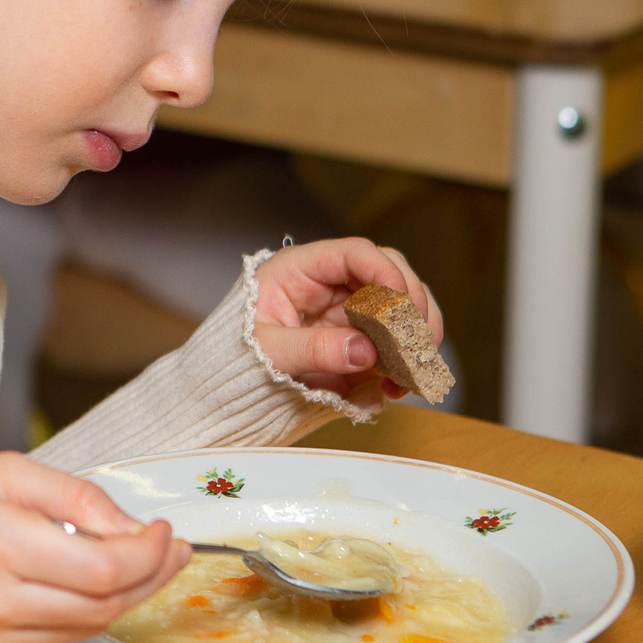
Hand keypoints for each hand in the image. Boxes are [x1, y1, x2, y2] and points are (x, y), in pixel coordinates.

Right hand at [0, 451, 186, 642]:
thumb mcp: (10, 472)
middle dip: (150, 575)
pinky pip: (66, 638)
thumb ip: (78, 496)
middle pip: (104, 603)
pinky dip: (90, 612)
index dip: (147, 554)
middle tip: (169, 548)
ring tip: (143, 563)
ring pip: (91, 626)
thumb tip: (134, 530)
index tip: (164, 531)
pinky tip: (96, 585)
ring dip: (129, 596)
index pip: (100, 568)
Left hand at [250, 237, 443, 405]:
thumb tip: (365, 352)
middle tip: (418, 340)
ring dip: (417, 335)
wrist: (224, 389)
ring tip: (412, 370)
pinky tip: (399, 387)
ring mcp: (349, 312)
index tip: (402, 302)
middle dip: (412, 304)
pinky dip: (407, 362)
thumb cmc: (234, 358)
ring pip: (403, 305)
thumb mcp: (266, 351)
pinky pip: (397, 343)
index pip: (355, 253)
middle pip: (391, 273)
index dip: (386, 272)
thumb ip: (312, 349)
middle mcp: (332, 285)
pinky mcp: (360, 342)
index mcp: (301, 270)